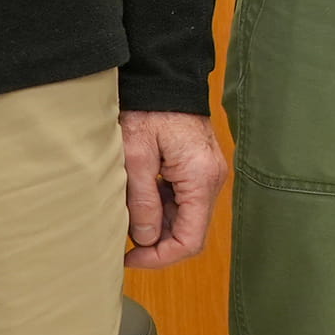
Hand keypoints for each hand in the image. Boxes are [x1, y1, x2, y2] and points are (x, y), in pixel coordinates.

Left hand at [120, 109, 225, 267]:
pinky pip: (184, 201)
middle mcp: (212, 180)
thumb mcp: (135, 156)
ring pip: (186, 218)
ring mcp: (208, 174)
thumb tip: (145, 239)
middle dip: (156, 243)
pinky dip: (162, 208)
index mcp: (200, 178)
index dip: (160, 258)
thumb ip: (142, 201)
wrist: (165, 77)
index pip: (190, 241)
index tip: (130, 257)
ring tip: (128, 215)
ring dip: (157, 225)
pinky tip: (140, 198)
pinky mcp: (200, 168)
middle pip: (189, 232)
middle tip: (123, 239)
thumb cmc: (149, 109)